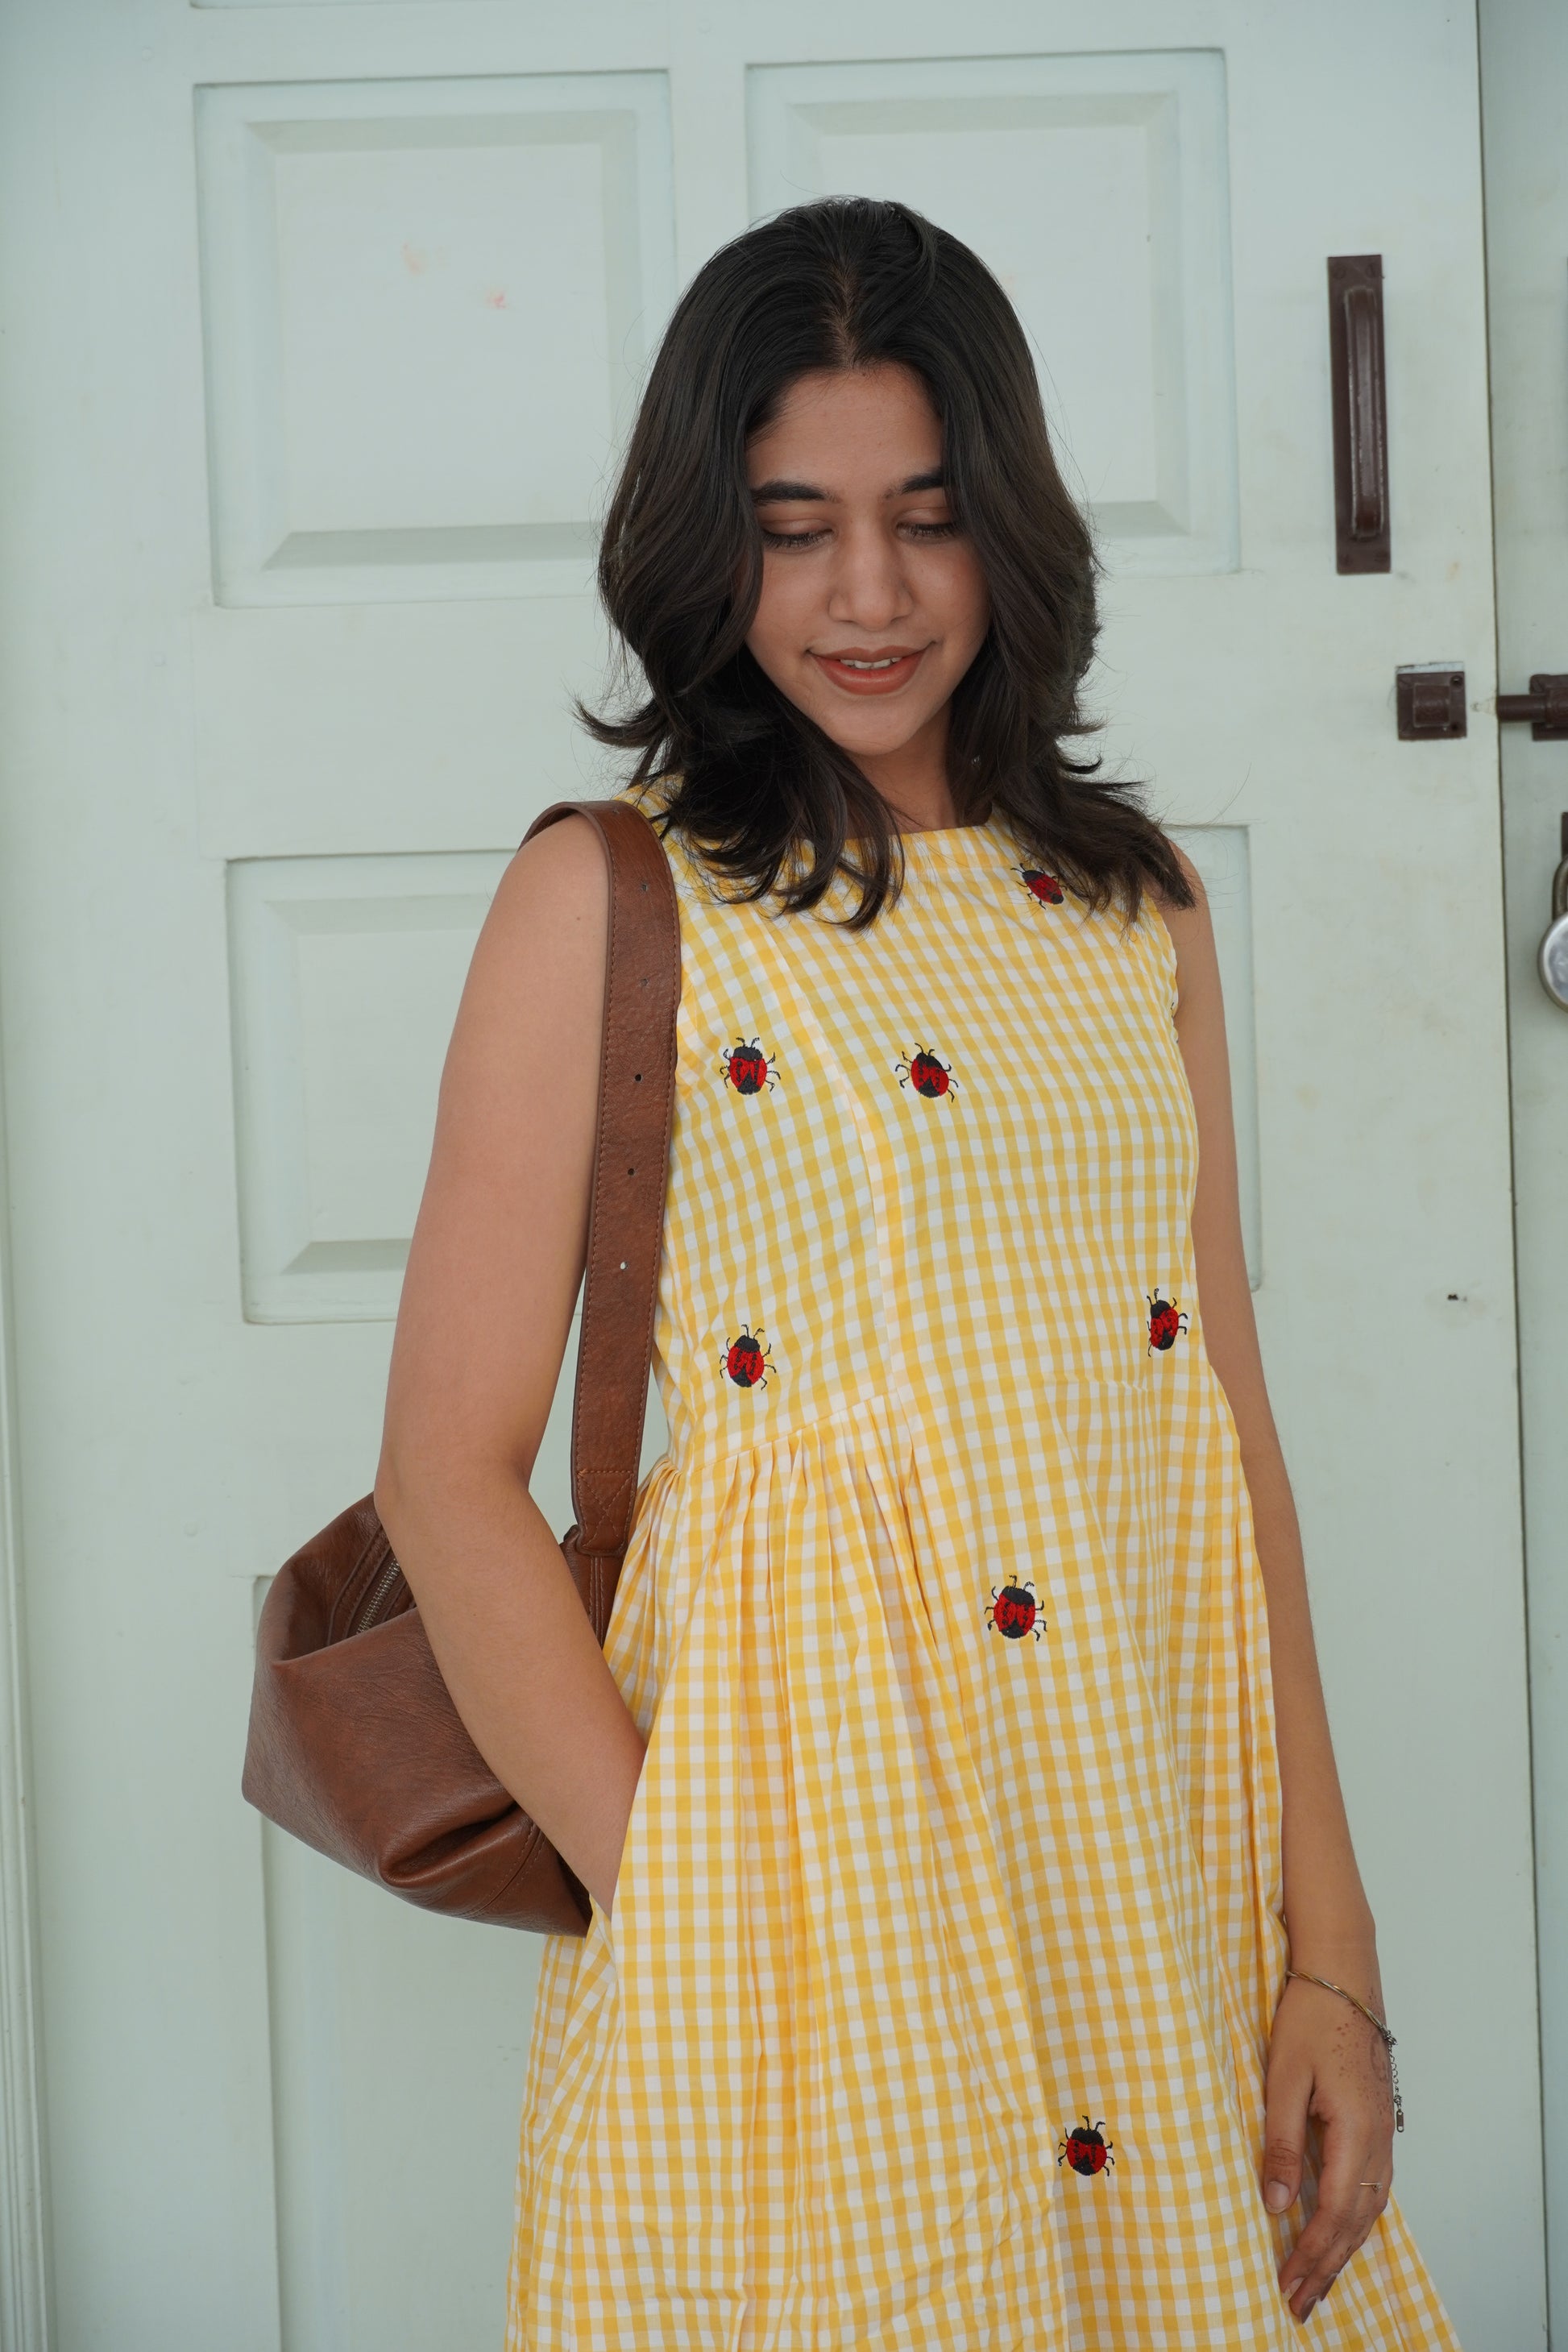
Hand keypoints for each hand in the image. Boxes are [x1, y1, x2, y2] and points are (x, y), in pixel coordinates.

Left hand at [1264, 1972, 1394, 2321]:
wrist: (1343, 1975)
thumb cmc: (1310, 2019)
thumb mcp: (1284, 2079)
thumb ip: (1282, 2144)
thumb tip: (1278, 2205)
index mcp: (1356, 2133)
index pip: (1335, 2213)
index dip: (1312, 2255)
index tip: (1288, 2286)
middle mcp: (1379, 2141)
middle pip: (1357, 2223)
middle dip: (1327, 2267)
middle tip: (1300, 2304)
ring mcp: (1383, 2133)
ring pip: (1370, 2210)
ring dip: (1344, 2249)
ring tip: (1319, 2282)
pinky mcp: (1378, 2122)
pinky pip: (1374, 2188)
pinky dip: (1357, 2220)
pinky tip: (1342, 2232)